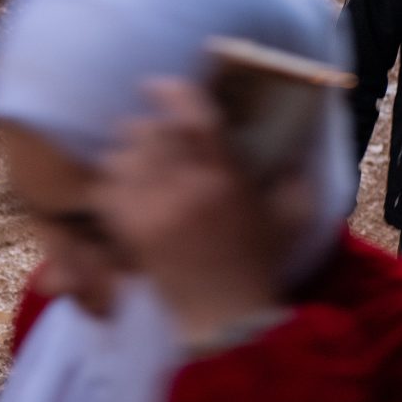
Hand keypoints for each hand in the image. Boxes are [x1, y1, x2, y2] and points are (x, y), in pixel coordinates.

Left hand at [91, 78, 285, 344]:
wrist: (226, 316)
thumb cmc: (259, 265)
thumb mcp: (291, 219)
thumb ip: (295, 181)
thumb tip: (293, 151)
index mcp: (226, 178)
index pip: (195, 117)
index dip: (173, 91)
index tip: (159, 85)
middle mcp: (188, 187)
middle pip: (152, 130)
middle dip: (149, 125)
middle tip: (151, 133)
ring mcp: (155, 210)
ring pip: (124, 156)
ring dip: (127, 153)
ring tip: (135, 161)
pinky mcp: (132, 233)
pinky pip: (106, 189)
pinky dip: (109, 183)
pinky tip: (121, 188)